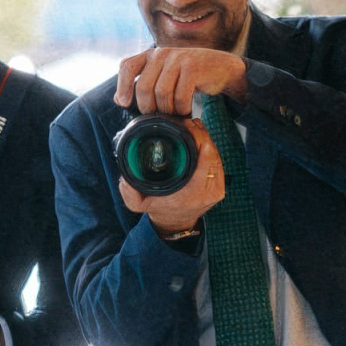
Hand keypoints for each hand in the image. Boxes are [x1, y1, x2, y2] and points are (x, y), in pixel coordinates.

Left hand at [115, 45, 247, 115]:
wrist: (221, 68)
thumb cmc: (188, 76)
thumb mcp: (164, 75)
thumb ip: (144, 83)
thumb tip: (119, 100)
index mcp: (150, 55)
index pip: (127, 66)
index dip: (122, 86)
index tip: (124, 104)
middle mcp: (161, 53)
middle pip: (144, 87)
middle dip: (148, 107)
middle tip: (158, 115)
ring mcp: (178, 59)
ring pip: (161, 93)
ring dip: (167, 110)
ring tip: (175, 113)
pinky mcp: (193, 68)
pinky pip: (180, 96)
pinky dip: (182, 108)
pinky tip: (186, 110)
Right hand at [118, 119, 225, 234]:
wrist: (175, 223)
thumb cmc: (160, 210)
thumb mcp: (139, 203)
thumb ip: (130, 192)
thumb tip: (124, 178)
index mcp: (195, 194)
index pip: (207, 158)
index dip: (199, 137)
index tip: (186, 125)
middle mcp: (211, 190)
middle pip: (213, 152)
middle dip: (202, 134)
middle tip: (186, 122)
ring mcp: (218, 186)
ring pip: (217, 154)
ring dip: (206, 138)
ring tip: (191, 126)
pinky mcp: (220, 183)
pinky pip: (218, 159)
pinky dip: (209, 146)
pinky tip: (198, 137)